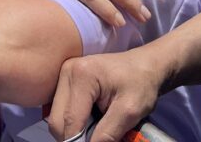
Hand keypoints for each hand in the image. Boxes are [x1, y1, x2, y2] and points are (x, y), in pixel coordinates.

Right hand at [47, 50, 165, 141]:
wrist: (144, 65)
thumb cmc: (141, 84)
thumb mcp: (130, 112)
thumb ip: (108, 134)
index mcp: (81, 75)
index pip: (70, 120)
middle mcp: (66, 72)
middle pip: (57, 120)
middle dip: (74, 138)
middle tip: (97, 139)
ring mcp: (63, 75)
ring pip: (56, 117)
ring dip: (73, 130)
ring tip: (95, 128)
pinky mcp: (65, 81)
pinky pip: (60, 111)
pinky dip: (72, 122)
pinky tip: (89, 120)